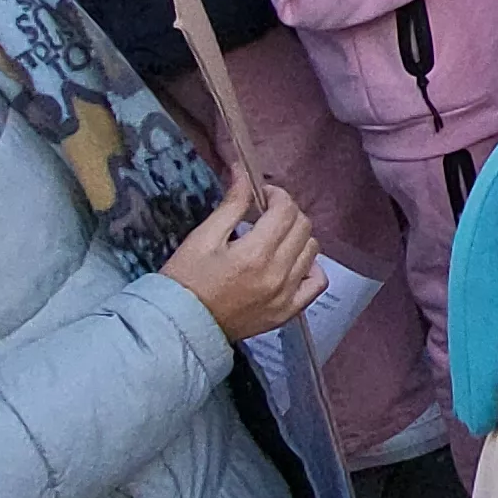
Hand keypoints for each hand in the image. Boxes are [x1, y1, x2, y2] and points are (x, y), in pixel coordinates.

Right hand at [160, 164, 324, 342]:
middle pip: (303, 227)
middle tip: (267, 214)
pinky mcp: (288, 312)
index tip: (262, 195)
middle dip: (287, 212)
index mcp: (255, 253)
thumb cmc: (186, 279)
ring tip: (275, 238)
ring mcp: (286, 296)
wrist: (181, 326)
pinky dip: (311, 268)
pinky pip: (317, 284)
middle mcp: (278, 274)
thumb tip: (244, 172)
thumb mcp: (203, 237)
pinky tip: (292, 263)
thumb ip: (232, 205)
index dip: (276, 195)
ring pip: (312, 251)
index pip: (286, 210)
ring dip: (298, 237)